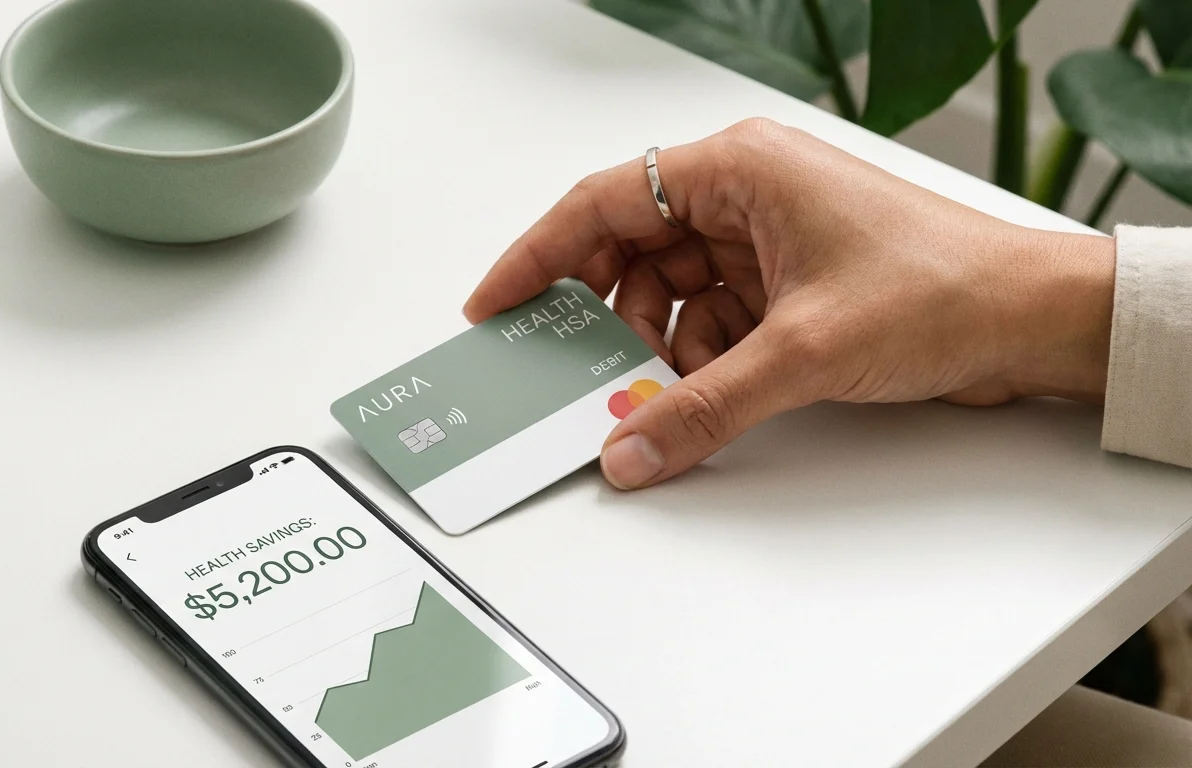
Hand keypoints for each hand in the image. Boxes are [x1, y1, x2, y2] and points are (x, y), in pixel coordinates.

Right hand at [464, 119, 1115, 489]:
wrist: (1033, 320)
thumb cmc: (944, 288)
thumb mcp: (801, 352)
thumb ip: (700, 408)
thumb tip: (629, 448)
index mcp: (739, 168)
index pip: (603, 202)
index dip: (538, 256)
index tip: (497, 303)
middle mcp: (745, 194)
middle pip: (631, 253)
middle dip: (607, 318)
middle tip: (575, 372)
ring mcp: (764, 240)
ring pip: (668, 295)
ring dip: (658, 351)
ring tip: (658, 396)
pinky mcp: (784, 285)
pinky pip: (708, 322)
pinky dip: (696, 363)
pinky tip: (702, 396)